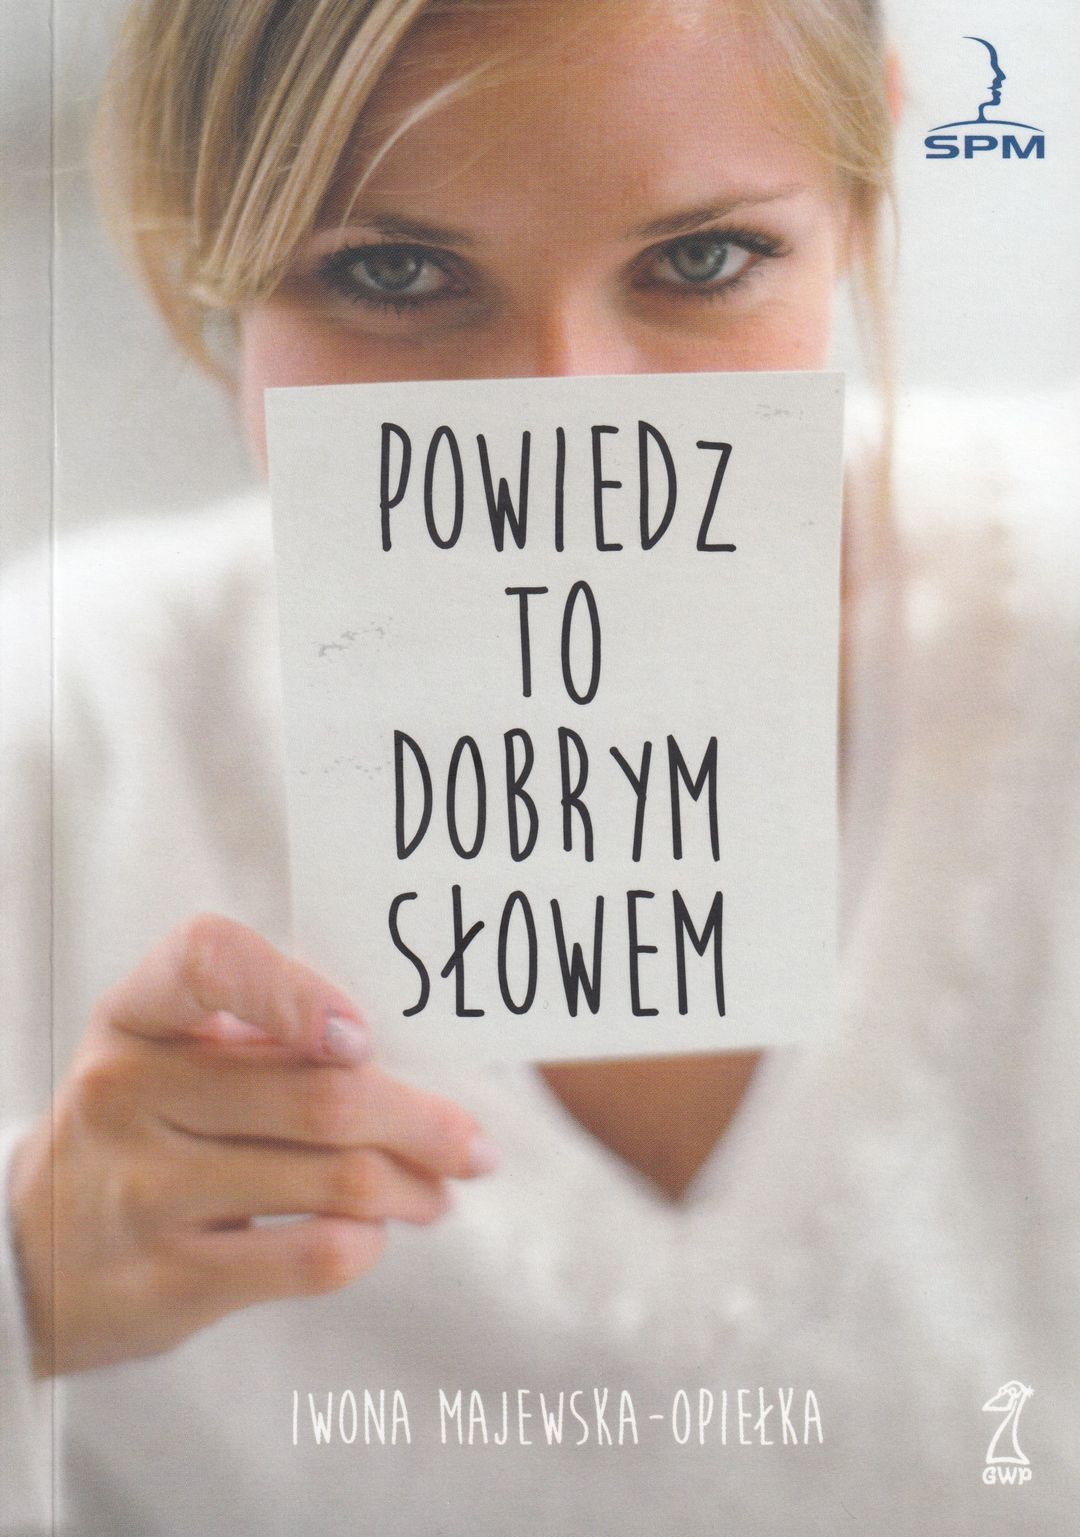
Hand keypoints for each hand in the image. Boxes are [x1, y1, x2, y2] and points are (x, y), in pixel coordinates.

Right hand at [9, 915, 497, 1376]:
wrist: (27, 1258)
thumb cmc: (142, 1129)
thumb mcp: (169, 1058)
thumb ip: (263, 1036)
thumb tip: (413, 1055)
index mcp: (136, 1016)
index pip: (212, 960)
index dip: (300, 990)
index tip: (364, 1034)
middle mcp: (127, 1095)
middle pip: (318, 1094)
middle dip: (421, 1120)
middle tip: (472, 1143)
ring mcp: (142, 1192)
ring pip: (332, 1178)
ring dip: (414, 1183)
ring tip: (439, 1188)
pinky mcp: (167, 1281)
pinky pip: (311, 1254)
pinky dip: (367, 1240)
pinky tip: (374, 1232)